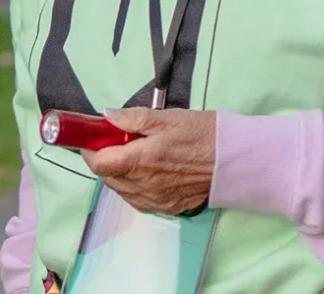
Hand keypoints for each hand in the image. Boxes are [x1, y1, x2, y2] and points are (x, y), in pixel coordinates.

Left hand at [88, 107, 217, 216]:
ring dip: (117, 174)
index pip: (100, 163)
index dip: (90, 150)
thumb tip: (106, 115)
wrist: (233, 160)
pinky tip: (142, 173)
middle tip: (112, 142)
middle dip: (103, 160)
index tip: (92, 137)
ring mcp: (155, 200)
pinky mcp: (167, 208)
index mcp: (142, 160)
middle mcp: (145, 185)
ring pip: (121, 190)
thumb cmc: (202, 134)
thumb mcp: (167, 118)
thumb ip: (134, 119)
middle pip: (107, 178)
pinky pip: (137, 200)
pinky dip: (132, 187)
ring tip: (128, 156)